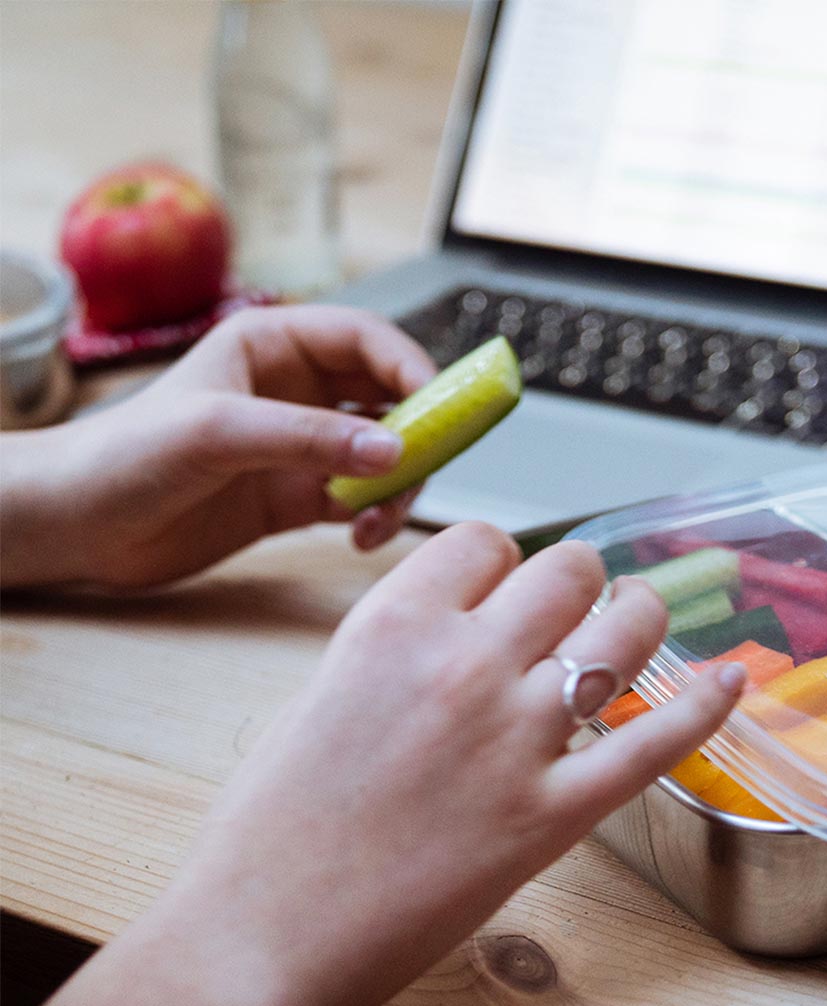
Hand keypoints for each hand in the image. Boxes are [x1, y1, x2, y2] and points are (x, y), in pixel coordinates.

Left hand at [0, 305, 435, 589]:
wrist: (78, 526)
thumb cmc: (126, 456)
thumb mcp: (219, 433)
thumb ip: (310, 439)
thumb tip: (396, 452)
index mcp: (272, 346)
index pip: (366, 340)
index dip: (412, 367)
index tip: (443, 406)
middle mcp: (295, 392)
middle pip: (388, 399)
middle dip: (417, 433)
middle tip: (426, 468)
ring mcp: (299, 447)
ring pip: (383, 456)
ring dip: (398, 486)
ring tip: (379, 520)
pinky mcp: (296, 497)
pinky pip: (362, 501)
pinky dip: (376, 518)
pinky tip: (362, 538)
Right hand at [28, 525, 746, 1005]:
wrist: (262, 938)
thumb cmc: (271, 828)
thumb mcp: (322, 699)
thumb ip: (398, 650)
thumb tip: (463, 629)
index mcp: (393, 624)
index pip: (486, 542)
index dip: (505, 559)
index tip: (509, 583)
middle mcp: (465, 662)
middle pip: (567, 570)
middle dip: (578, 578)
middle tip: (578, 603)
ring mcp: (517, 738)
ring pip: (622, 633)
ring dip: (640, 616)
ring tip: (641, 620)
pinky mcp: (554, 815)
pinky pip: (652, 742)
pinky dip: (703, 705)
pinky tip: (733, 677)